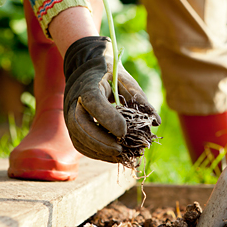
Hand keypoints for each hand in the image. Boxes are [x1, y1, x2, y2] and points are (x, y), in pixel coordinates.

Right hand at [63, 36, 160, 162]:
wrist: (86, 70)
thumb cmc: (110, 74)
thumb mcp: (126, 80)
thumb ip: (140, 99)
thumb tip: (156, 122)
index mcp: (89, 84)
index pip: (94, 102)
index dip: (108, 118)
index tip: (124, 132)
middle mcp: (75, 101)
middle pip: (81, 125)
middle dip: (101, 141)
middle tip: (121, 150)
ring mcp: (71, 116)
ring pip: (79, 138)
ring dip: (100, 151)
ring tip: (120, 156)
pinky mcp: (72, 127)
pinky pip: (81, 144)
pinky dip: (97, 153)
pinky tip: (113, 156)